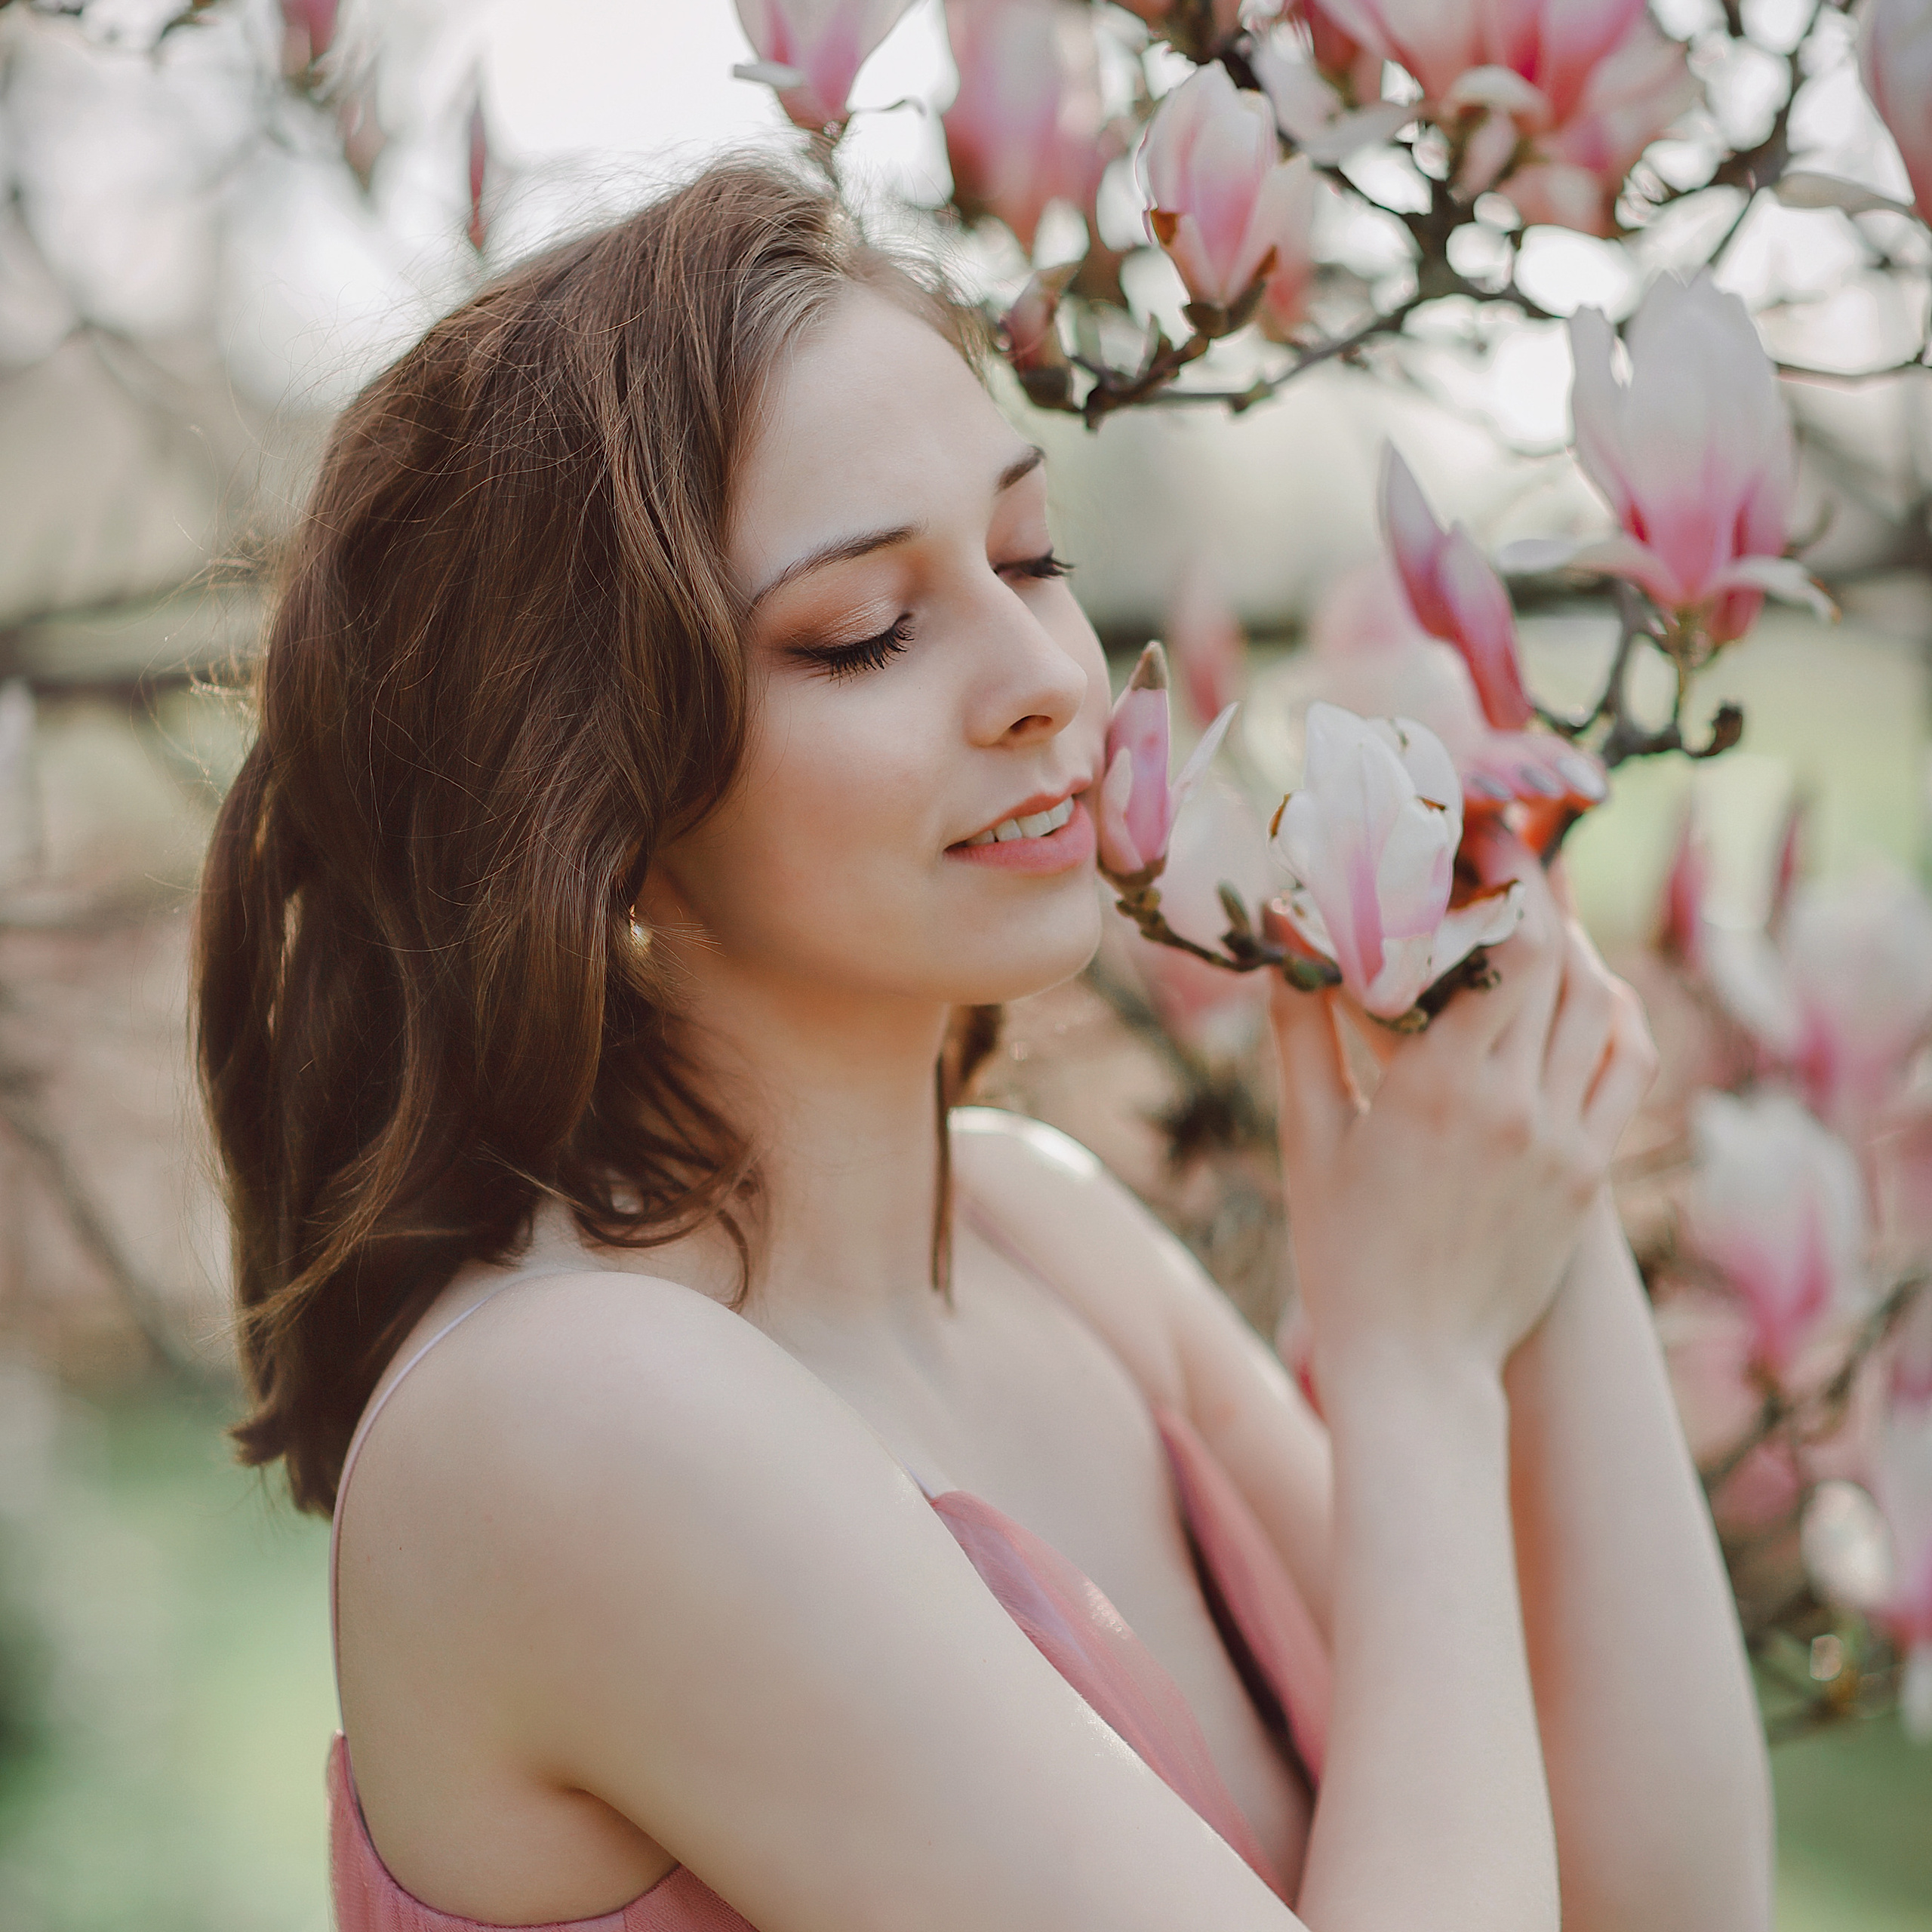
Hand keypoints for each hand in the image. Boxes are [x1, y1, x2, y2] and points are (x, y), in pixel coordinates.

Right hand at [1269, 824, 1656, 1391]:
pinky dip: (1617, 1021)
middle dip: (1541, 903)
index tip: (1483, 841)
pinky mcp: (1589, 1180)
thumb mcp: (1308, 1141)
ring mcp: (1566, 1145)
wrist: (1416, 1368)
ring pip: (1609, 1015)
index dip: (1504, 883)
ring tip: (1545, 929)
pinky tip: (1589, 1003)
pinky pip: (1625, 1073)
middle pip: (1562, 968)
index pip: (1504, 951)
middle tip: (1510, 866)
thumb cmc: (1343, 1256)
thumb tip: (1283, 941)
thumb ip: (1301, 1034)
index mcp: (1442, 1090)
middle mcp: (1519, 1108)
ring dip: (1583, 957)